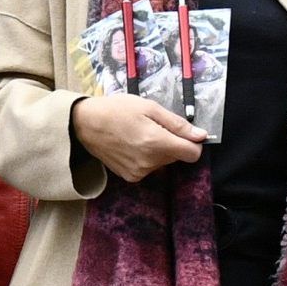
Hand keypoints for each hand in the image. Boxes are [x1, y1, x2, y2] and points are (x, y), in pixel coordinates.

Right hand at [73, 93, 204, 185]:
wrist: (84, 124)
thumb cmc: (117, 110)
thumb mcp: (149, 107)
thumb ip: (177, 124)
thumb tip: (201, 135)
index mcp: (156, 143)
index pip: (193, 154)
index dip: (192, 142)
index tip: (182, 132)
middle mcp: (150, 163)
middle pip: (177, 157)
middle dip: (171, 143)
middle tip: (152, 127)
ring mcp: (139, 173)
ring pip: (163, 162)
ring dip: (158, 150)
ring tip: (138, 135)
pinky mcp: (130, 177)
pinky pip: (150, 168)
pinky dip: (146, 158)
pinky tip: (131, 145)